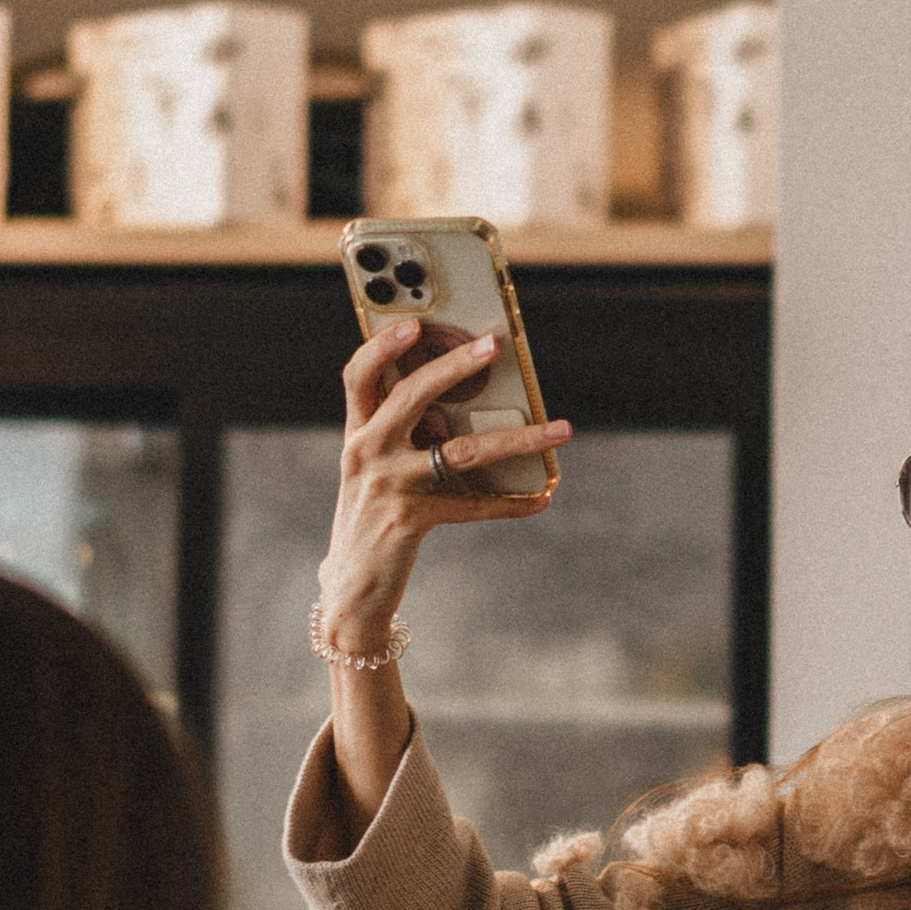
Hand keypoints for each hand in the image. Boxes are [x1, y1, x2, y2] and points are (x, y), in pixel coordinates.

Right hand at [316, 312, 574, 643]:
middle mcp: (367, 453)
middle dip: (454, 367)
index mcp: (357, 434)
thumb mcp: (378, 470)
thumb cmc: (374, 517)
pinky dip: (511, 502)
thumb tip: (464, 409)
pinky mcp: (410, 520)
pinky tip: (540, 498)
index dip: (383, 346)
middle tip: (494, 345)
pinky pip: (473, 506)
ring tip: (557, 430)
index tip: (416, 322)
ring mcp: (388, 486)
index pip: (359, 376)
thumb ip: (408, 436)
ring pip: (459, 451)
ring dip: (516, 439)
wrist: (353, 587)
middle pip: (411, 397)